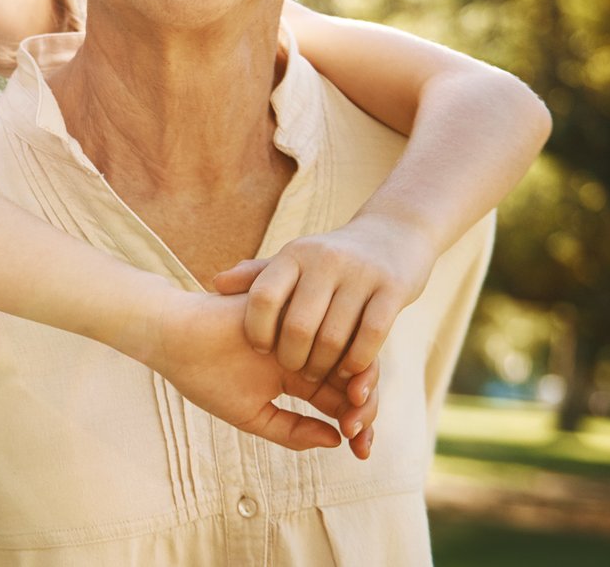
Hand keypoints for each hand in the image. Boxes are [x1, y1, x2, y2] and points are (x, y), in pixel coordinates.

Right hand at [147, 289, 380, 456]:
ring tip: (356, 408)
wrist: (174, 337)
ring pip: (348, 353)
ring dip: (360, 382)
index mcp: (297, 376)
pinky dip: (346, 354)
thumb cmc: (205, 377)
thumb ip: (292, 430)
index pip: (337, 399)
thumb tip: (337, 441)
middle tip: (361, 431)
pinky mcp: (298, 308)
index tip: (362, 451)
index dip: (356, 425)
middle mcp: (306, 350)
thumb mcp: (251, 414)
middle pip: (351, 377)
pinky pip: (333, 328)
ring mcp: (303, 329)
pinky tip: (347, 380)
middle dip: (364, 407)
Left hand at [211, 213, 435, 383]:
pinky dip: (357, 361)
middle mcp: (325, 261)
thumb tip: (216, 284)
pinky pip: (371, 336)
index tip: (260, 349)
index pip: (263, 297)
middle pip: (298, 326)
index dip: (257, 330)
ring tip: (319, 376)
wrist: (394, 233)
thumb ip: (257, 276)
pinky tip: (350, 372)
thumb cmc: (331, 259)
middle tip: (295, 372)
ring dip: (324, 366)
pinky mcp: (393, 289)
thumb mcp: (294, 260)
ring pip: (334, 336)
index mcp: (294, 255)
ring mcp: (361, 274)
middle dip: (293, 358)